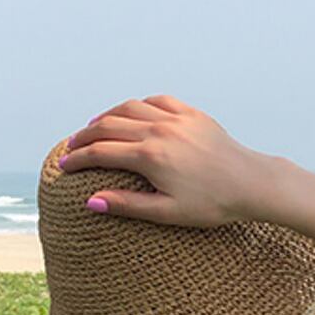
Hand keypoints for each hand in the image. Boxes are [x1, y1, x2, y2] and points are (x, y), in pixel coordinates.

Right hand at [58, 94, 273, 227]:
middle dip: (84, 136)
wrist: (251, 184)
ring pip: (130, 107)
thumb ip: (128, 204)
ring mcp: (177, 118)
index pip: (101, 152)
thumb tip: (91, 201)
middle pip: (109, 125)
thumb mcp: (167, 213)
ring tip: (94, 128)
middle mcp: (160, 130)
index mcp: (151, 157)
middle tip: (71, 147)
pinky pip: (156, 101)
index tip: (63, 165)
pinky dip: (138, 106)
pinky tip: (131, 114)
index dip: (77, 159)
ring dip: (107, 116)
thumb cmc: (212, 205)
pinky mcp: (192, 114)